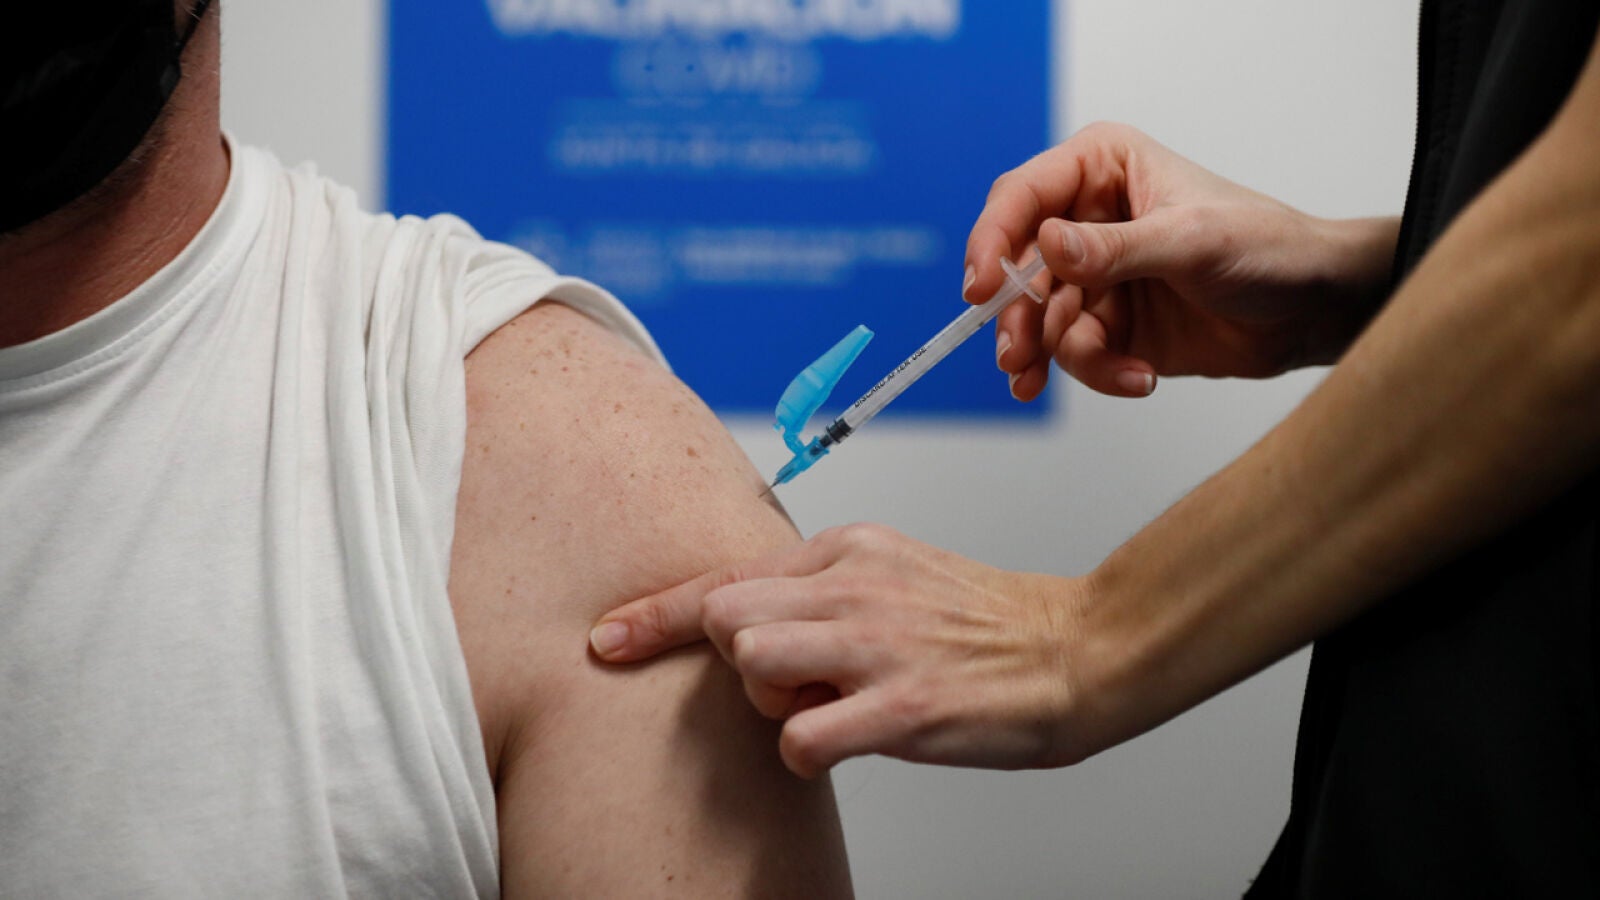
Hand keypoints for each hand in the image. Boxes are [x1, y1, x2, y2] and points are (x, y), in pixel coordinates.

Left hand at [588, 524, 1092, 777]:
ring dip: (772, 702)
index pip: (727, 574)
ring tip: (827, 705)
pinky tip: (848, 741)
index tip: (609, 638)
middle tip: (794, 681)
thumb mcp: (894, 574)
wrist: (1075, 650)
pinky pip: (800, 739)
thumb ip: (820, 588)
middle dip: (736, 660)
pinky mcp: (903, 708)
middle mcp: (856, 585)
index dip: (656, 613)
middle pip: (726, 615)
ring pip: (752, 661)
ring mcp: (878, 644)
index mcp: (849, 549)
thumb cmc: (981, 625)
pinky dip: (807, 752)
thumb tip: (746, 624)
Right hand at [966, 122, 1398, 399]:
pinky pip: (1075, 355)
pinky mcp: (1109, 326)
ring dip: (1068, 355)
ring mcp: (1095, 277)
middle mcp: (1087, 220)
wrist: (1312, 309)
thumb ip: (1114, 248)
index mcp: (1101, 169)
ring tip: (1119, 371)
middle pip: (1018, 269)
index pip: (1021, 197)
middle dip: (1019, 318)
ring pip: (1043, 321)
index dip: (992, 241)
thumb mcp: (1190, 241)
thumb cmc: (1266, 247)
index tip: (981, 288)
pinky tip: (1139, 378)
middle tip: (1018, 357)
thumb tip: (1047, 244)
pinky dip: (1101, 372)